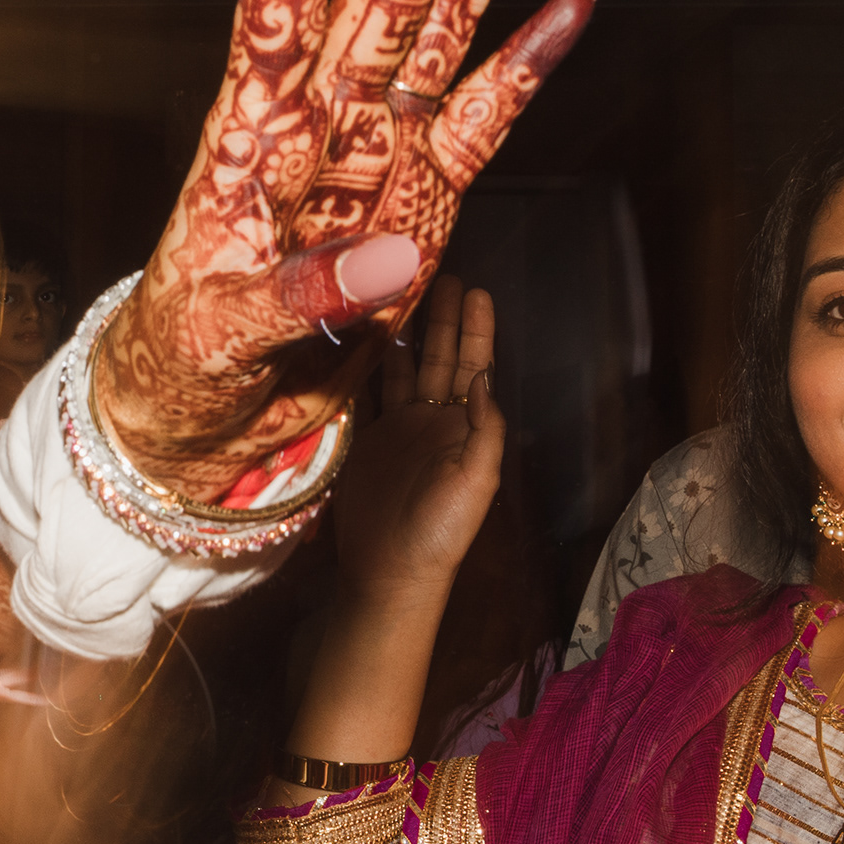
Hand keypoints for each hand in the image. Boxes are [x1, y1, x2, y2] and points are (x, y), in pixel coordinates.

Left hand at [94, 0, 594, 501]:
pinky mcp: (424, 198)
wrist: (198, 424)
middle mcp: (322, 115)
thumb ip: (309, 295)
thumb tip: (401, 257)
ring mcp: (378, 148)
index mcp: (253, 127)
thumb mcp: (223, 336)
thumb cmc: (181, 366)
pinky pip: (489, 112)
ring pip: (450, 14)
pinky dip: (533, 56)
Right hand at [331, 287, 503, 595]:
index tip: (475, 289)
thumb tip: (481, 376)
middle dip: (443, 318)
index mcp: (464, 429)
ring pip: (404, 371)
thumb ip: (483, 429)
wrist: (389, 572)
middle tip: (438, 271)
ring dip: (406, 334)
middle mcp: (433, 423)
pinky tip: (359, 338)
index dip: (476, 330)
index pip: (474, 368)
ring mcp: (396, 431)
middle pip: (441, 360)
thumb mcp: (475, 481)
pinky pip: (366, 395)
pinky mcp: (363, 444)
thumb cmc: (439, 533)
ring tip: (399, 293)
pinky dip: (364, 366)